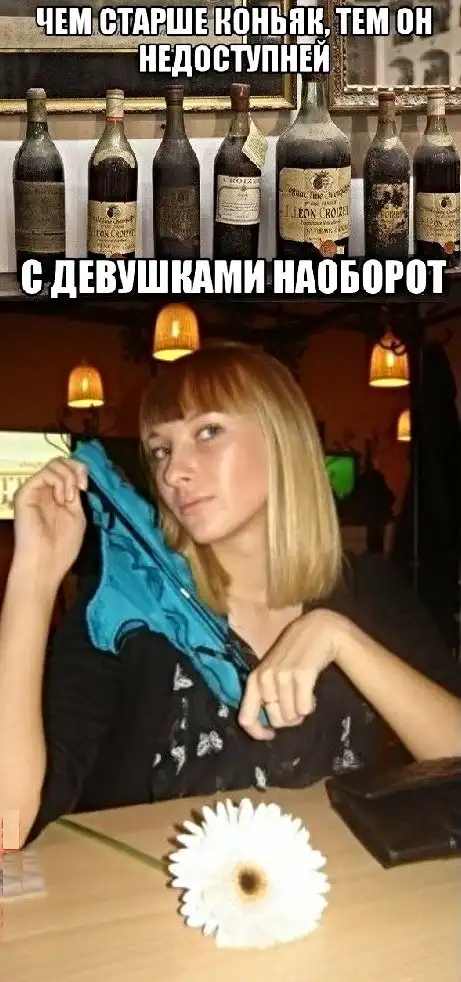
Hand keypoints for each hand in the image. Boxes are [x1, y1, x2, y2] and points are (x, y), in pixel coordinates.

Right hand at [12, 457, 87, 585]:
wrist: (46, 563)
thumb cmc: (62, 545)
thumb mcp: (76, 515)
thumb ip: (76, 493)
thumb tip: (78, 475)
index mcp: (56, 495)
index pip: (66, 468)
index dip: (79, 470)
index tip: (86, 487)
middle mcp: (43, 490)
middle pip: (60, 461)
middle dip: (76, 470)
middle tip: (81, 488)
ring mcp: (33, 490)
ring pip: (54, 464)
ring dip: (68, 479)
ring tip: (68, 501)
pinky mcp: (25, 492)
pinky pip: (45, 473)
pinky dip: (59, 483)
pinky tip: (62, 500)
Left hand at [238, 609, 344, 740]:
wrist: (317, 630)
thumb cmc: (294, 654)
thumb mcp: (273, 671)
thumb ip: (266, 694)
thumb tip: (270, 725)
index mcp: (254, 680)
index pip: (246, 718)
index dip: (258, 733)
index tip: (271, 735)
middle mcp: (265, 679)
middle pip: (276, 721)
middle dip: (289, 719)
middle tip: (296, 704)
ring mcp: (282, 676)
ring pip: (292, 717)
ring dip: (301, 711)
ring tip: (305, 693)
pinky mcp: (301, 675)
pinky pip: (305, 709)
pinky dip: (311, 706)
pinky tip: (312, 692)